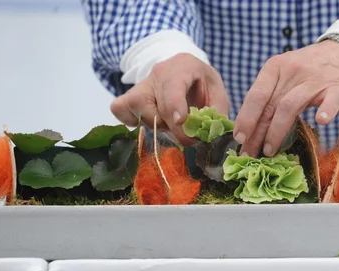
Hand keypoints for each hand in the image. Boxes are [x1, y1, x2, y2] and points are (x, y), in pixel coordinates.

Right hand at [111, 53, 229, 145]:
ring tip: (169, 124)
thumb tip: (206, 134)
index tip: (181, 121)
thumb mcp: (218, 95)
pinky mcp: (129, 95)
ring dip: (153, 123)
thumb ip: (215, 114)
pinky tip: (151, 121)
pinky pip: (120, 109)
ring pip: (134, 106)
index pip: (172, 87)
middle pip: (153, 103)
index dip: (174, 106)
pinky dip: (132, 121)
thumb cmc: (204, 85)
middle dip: (170, 126)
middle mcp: (158, 72)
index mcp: (184, 66)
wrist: (188, 73)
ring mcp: (142, 83)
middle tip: (187, 137)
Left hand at [234, 40, 338, 156]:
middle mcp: (292, 71)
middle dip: (257, 133)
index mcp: (275, 67)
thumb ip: (269, 96)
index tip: (238, 138)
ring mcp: (315, 79)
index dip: (246, 117)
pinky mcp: (336, 88)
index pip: (256, 95)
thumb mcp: (284, 75)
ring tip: (270, 151)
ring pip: (290, 106)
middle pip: (270, 105)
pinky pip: (330, 100)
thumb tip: (249, 127)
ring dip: (277, 131)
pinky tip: (321, 122)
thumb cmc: (308, 71)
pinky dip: (326, 110)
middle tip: (249, 153)